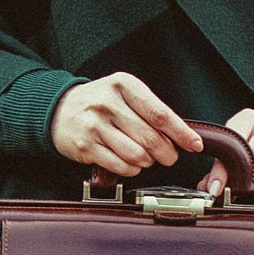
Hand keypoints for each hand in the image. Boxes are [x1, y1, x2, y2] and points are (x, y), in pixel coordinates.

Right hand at [47, 72, 202, 178]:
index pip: (160, 113)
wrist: (58, 110)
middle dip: (167, 153)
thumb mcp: (123, 93)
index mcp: (123, 85)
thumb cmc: (99, 102)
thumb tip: (181, 136)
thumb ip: (149, 110)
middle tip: (169, 157)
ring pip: (137, 154)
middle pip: (150, 137)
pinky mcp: (86, 146)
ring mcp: (95, 125)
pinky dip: (132, 169)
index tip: (195, 145)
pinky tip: (130, 164)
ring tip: (146, 158)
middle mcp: (108, 103)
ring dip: (148, 162)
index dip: (181, 133)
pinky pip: (120, 165)